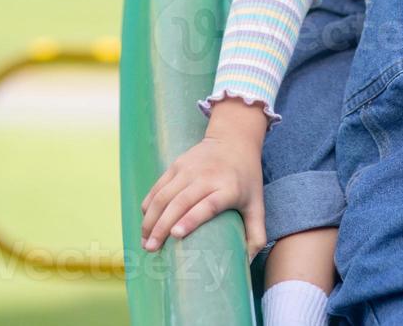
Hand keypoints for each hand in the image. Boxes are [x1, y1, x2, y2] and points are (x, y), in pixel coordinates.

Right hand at [140, 98, 268, 256]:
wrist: (234, 140)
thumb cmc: (246, 179)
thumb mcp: (257, 204)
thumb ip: (256, 234)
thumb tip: (247, 263)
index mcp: (228, 189)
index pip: (207, 205)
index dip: (190, 219)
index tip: (175, 235)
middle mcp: (206, 177)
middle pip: (179, 202)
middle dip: (161, 226)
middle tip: (151, 249)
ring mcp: (188, 169)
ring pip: (163, 195)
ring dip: (150, 219)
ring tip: (145, 241)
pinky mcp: (176, 165)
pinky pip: (158, 187)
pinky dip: (148, 205)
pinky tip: (145, 222)